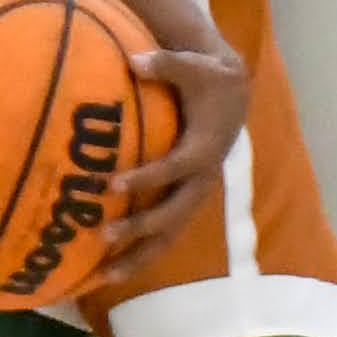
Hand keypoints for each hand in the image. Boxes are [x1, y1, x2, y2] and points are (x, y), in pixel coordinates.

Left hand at [99, 44, 250, 281]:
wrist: (233, 94)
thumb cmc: (207, 77)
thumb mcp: (193, 64)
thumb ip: (165, 63)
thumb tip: (134, 59)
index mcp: (204, 149)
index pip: (174, 168)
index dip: (147, 177)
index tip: (113, 184)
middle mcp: (202, 180)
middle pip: (172, 215)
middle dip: (140, 228)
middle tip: (103, 235)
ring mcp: (194, 196)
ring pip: (169, 236)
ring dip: (139, 257)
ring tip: (104, 277)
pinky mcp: (185, 202)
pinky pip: (164, 235)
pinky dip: (140, 254)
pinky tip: (108, 271)